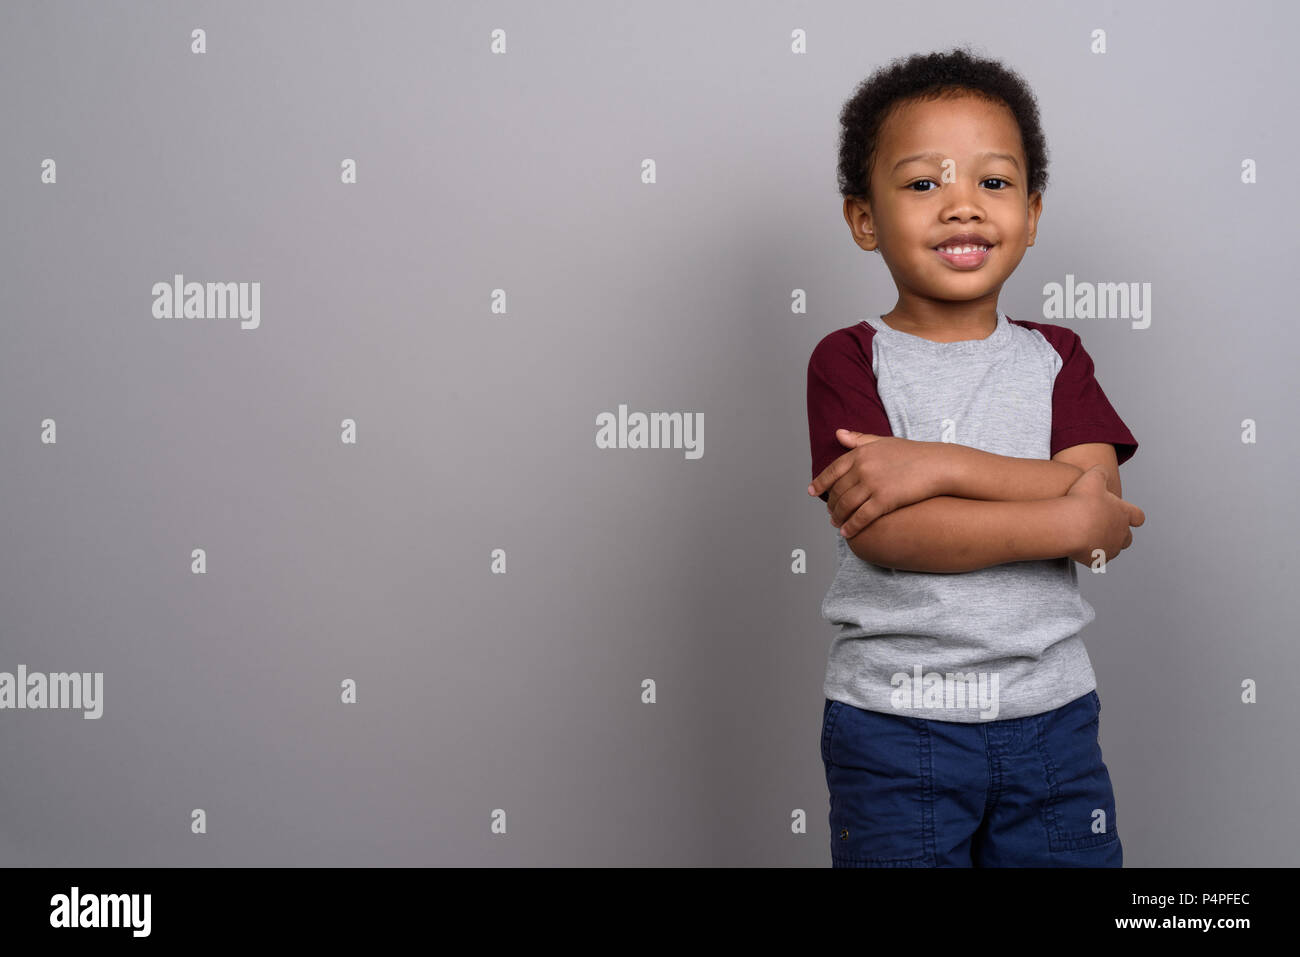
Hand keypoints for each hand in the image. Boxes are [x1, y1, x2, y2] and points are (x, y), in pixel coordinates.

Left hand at [807, 429, 947, 538]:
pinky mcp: (884, 500)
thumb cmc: (912, 453)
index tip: (812, 492)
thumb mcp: (883, 441)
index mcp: (860, 453)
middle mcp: (862, 468)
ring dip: (837, 517)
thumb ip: (859, 439)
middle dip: (831, 504)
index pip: (832, 470)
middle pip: (837, 490)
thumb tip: (838, 433)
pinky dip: (851, 526)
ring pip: (845, 505)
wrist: (937, 465)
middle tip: (829, 513)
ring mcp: (872, 484)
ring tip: (836, 524)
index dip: (820, 483)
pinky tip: (847, 533)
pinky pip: (861, 517)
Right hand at [1064, 466, 1145, 564]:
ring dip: (1105, 544)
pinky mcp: (1097, 559)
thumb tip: (1101, 469)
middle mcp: (1121, 533)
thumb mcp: (1092, 478)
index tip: (1129, 517)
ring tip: (1090, 538)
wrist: (1070, 525)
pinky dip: (1091, 555)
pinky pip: (1097, 560)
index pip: (1137, 516)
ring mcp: (1110, 548)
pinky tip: (1080, 547)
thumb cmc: (1082, 501)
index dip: (1133, 516)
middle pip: (1127, 538)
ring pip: (1113, 550)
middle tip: (1105, 528)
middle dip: (1119, 534)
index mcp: (1124, 514)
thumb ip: (1100, 473)